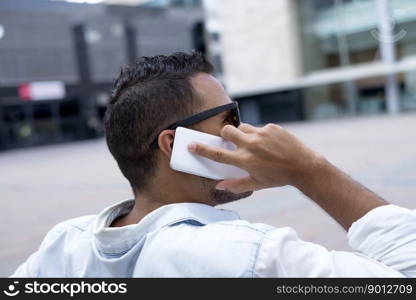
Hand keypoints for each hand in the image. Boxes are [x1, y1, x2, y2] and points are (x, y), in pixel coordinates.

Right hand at [188, 123, 322, 192]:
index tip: (191, 145)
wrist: (304, 166)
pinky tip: (270, 144)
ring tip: (254, 144)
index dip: (202, 149)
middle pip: (227, 131)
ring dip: (243, 134)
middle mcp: (251, 145)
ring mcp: (261, 134)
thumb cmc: (278, 177)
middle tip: (231, 141)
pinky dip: (260, 135)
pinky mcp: (272, 127)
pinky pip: (259, 128)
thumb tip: (219, 186)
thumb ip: (236, 184)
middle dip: (225, 134)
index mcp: (245, 160)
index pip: (218, 154)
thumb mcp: (257, 184)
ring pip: (242, 127)